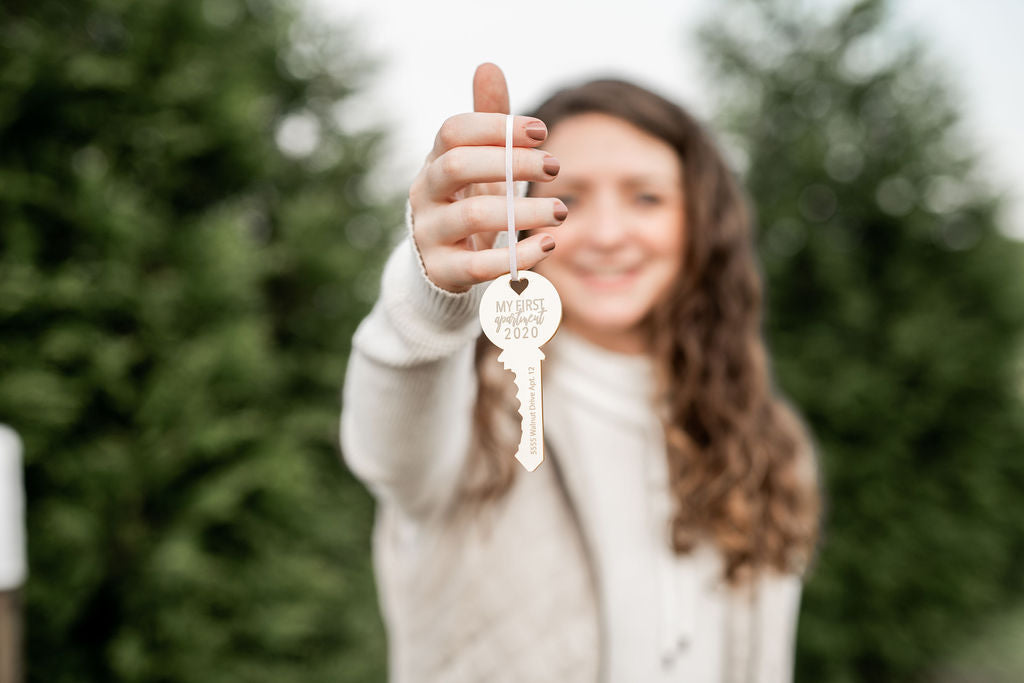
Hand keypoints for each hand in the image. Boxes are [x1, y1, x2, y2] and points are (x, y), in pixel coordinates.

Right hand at [408, 62, 567, 292]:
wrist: (443, 268)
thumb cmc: (468, 205)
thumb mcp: (479, 165)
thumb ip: (487, 123)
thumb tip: (488, 66)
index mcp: (434, 163)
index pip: (453, 131)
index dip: (495, 126)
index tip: (541, 131)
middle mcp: (424, 195)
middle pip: (457, 165)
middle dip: (510, 162)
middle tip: (554, 165)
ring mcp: (430, 235)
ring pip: (472, 216)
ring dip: (523, 210)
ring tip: (561, 210)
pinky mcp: (444, 273)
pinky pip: (479, 265)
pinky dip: (518, 256)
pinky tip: (548, 244)